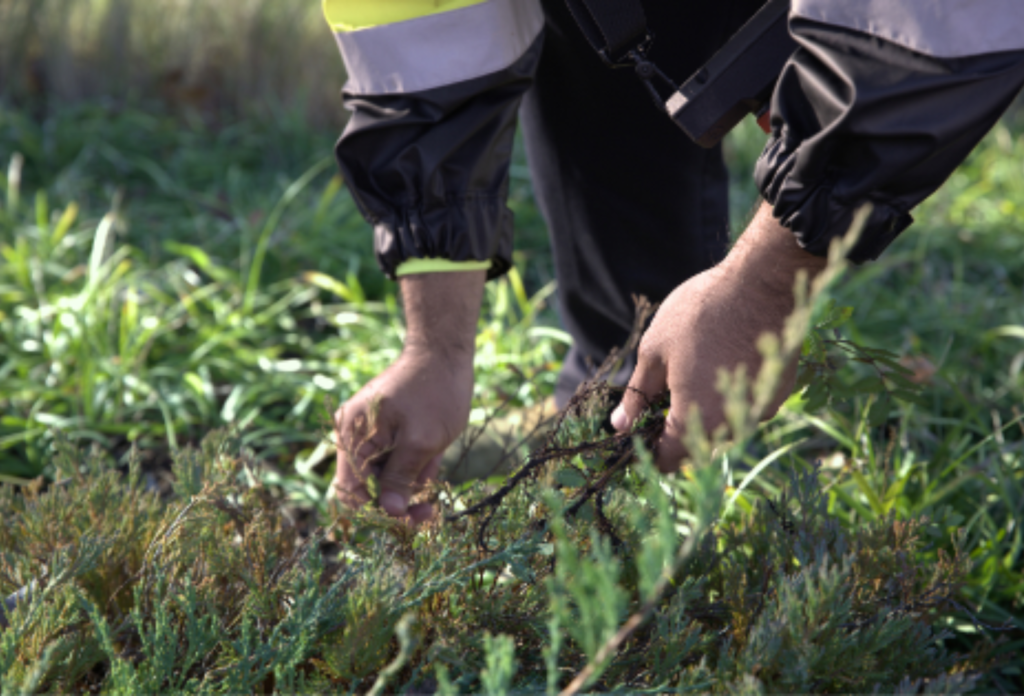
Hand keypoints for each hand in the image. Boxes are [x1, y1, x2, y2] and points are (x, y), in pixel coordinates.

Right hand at [333, 270, 485, 522]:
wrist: (445, 352)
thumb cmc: (434, 393)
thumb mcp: (420, 442)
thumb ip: (401, 478)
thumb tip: (390, 513)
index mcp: (353, 435)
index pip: (350, 490)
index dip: (376, 512)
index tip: (407, 522)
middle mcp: (355, 435)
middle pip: (368, 487)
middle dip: (400, 499)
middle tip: (430, 510)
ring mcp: (371, 433)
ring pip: (387, 477)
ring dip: (413, 480)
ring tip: (435, 461)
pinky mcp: (389, 431)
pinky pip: (398, 461)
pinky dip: (417, 465)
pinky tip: (435, 454)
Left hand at [611, 204, 825, 470]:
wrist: (762, 284)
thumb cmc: (700, 314)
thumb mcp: (654, 352)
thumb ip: (638, 395)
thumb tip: (619, 425)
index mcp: (694, 419)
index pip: (668, 459)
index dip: (649, 450)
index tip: (639, 431)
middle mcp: (730, 424)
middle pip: (697, 444)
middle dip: (676, 429)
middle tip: (662, 396)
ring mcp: (759, 409)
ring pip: (724, 426)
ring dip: (706, 411)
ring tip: (692, 371)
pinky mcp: (778, 391)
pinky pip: (746, 405)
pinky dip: (731, 395)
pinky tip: (722, 362)